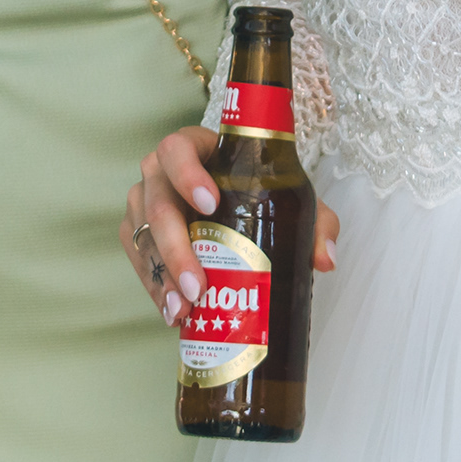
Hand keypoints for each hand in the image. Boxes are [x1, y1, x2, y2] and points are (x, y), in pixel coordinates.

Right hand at [123, 125, 337, 327]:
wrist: (234, 204)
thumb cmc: (260, 192)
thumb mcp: (292, 200)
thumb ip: (314, 222)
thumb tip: (324, 259)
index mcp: (195, 148)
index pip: (178, 149)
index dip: (188, 174)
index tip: (209, 204)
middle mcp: (159, 172)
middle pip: (157, 202)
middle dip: (175, 248)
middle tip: (198, 286)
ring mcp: (144, 202)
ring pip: (142, 235)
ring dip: (161, 277)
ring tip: (184, 309)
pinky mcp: (136, 233)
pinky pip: (138, 259)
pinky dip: (154, 288)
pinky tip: (174, 313)